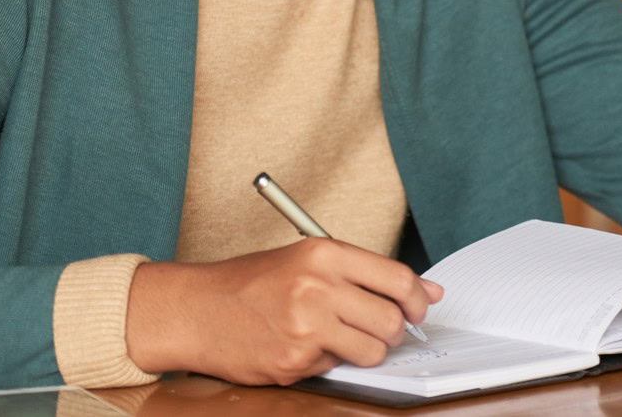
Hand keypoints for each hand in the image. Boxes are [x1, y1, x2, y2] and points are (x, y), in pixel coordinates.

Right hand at [125, 237, 443, 384]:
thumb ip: (365, 274)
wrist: (194, 309)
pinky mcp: (294, 360)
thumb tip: (427, 292)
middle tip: (378, 330)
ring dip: (365, 351)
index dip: (416, 299)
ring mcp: (306, 326)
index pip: (397, 278)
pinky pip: (335, 367)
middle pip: (390, 319)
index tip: (418, 308)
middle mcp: (317, 287)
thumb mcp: (305, 261)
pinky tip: (303, 346)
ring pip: (372, 350)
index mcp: (324, 254)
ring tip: (340, 339)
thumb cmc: (248, 283)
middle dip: (393, 331)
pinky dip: (327, 362)